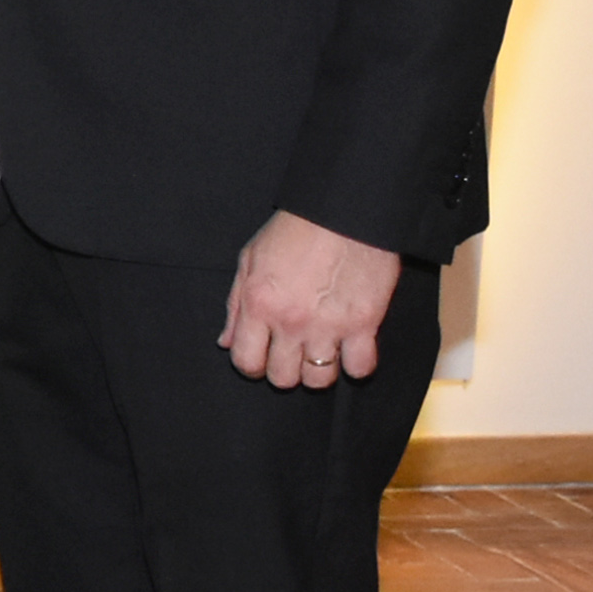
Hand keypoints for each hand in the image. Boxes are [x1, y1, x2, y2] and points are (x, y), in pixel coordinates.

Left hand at [220, 209, 404, 388]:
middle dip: (284, 371)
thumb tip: (226, 342)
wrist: (344, 211)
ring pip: (320, 380)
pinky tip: (351, 349)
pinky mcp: (365, 323)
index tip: (261, 359)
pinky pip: (361, 367)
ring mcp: (329, 325)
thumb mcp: (250, 259)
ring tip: (321, 352)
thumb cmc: (296, 230)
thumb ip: (236, 305)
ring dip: (319, 372)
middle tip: (292, 354)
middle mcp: (291, 321)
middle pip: (283, 378)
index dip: (251, 366)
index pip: (246, 362)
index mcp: (259, 304)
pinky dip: (357, 364)